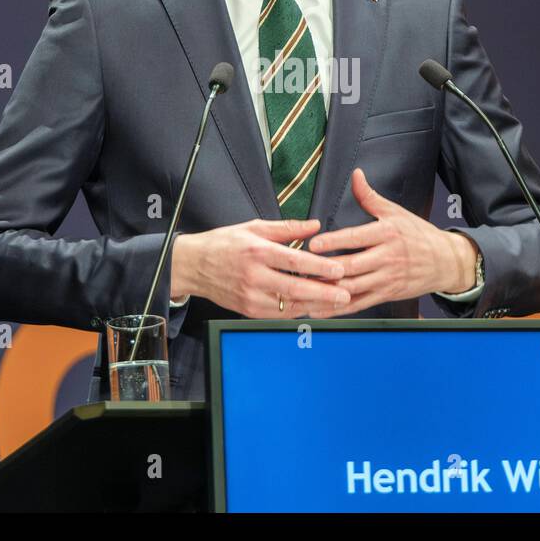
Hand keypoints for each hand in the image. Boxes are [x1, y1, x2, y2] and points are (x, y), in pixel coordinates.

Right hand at [170, 218, 352, 317]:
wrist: (193, 265)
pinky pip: (279, 315)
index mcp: (257, 252)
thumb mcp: (254, 227)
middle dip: (324, 293)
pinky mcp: (248, 310)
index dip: (319, 267)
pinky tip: (314, 308)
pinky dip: (298, 312)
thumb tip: (314, 226)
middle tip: (346, 294)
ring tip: (337, 303)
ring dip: (315, 306)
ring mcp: (250, 297)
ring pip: (289, 306)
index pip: (295, 262)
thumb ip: (287, 228)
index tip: (339, 270)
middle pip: (295, 289)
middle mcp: (254, 276)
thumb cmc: (224, 244)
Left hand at [305, 168, 478, 317]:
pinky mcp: (387, 294)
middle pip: (352, 266)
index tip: (314, 244)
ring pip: (353, 288)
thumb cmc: (419, 235)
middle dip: (325, 270)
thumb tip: (356, 175)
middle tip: (302, 270)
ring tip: (305, 289)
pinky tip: (321, 308)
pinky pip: (359, 303)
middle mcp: (387, 257)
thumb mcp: (396, 212)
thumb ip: (370, 196)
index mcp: (387, 234)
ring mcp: (387, 278)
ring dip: (328, 291)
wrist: (446, 261)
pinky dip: (339, 308)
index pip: (356, 238)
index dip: (333, 242)